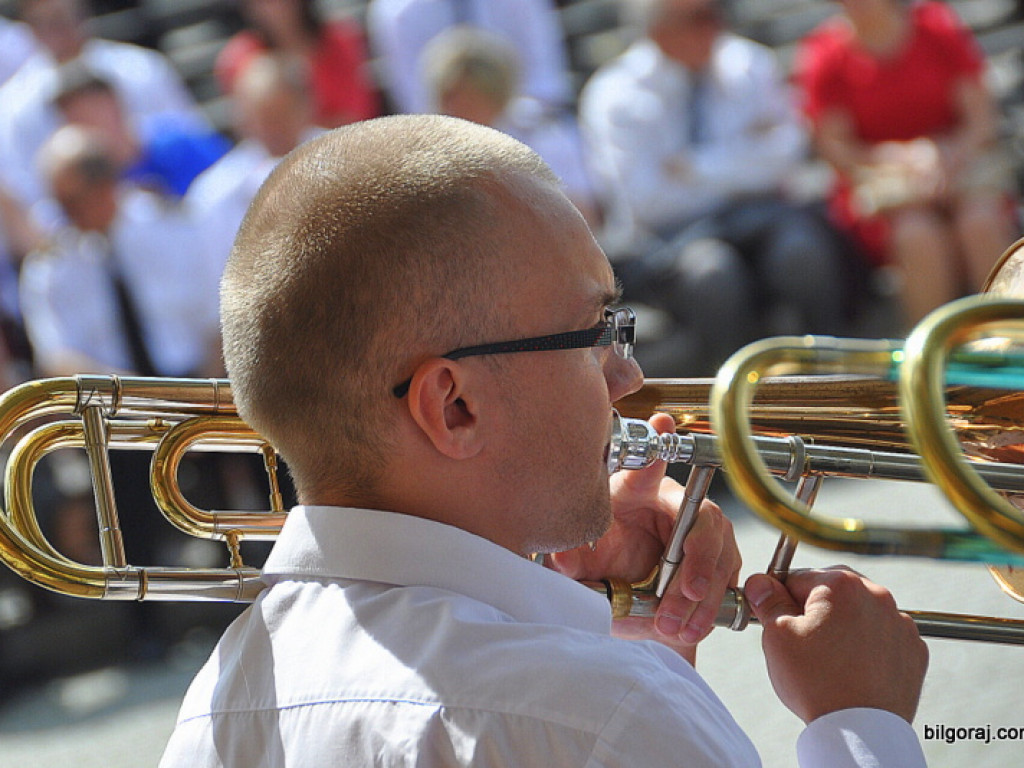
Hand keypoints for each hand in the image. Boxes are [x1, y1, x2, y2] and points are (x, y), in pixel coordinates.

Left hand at [548, 413, 741, 662]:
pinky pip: (726, 582)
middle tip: (685, 590)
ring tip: (673, 622)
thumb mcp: (581, 563)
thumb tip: (562, 560)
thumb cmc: (605, 565)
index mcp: (638, 491)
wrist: (629, 603)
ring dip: (700, 594)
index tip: (662, 423)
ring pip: (720, 555)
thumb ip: (571, 559)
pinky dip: (706, 609)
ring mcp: (703, 534)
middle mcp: (674, 506)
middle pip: (702, 517)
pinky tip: (686, 627)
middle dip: (698, 557)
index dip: (657, 440)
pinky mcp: (719, 562)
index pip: (647, 465)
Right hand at [746, 568, 928, 723]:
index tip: (779, 621)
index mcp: (841, 585)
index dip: (782, 600)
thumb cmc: (817, 683)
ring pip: (860, 612)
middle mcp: (877, 595)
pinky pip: (884, 636)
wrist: (861, 732)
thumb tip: (760, 582)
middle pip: (833, 591)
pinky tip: (854, 667)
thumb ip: (768, 601)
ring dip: (844, 625)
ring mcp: (900, 623)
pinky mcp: (913, 650)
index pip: (798, 578)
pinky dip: (870, 645)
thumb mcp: (778, 636)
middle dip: (816, 610)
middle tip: (805, 642)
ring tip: (830, 659)